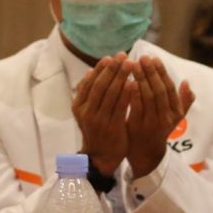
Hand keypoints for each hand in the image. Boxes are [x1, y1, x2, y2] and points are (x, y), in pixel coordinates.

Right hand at [72, 53, 134, 176]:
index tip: (111, 57)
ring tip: (131, 64)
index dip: (101, 69)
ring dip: (122, 77)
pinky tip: (134, 83)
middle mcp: (86, 111)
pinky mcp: (112, 126)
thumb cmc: (96, 130)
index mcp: (78, 106)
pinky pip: (120, 106)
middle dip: (113, 69)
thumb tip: (89, 71)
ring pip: (111, 94)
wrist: (100, 156)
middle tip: (123, 55)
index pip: (89, 82)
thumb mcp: (85, 111)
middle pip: (100, 85)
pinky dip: (127, 93)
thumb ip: (87, 93)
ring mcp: (99, 120)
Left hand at [126, 56, 194, 177]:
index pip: (169, 88)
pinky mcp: (138, 127)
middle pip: (159, 90)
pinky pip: (136, 108)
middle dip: (150, 72)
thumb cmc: (157, 129)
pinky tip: (127, 82)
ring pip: (148, 97)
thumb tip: (187, 82)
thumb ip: (182, 101)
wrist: (144, 153)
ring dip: (140, 79)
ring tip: (132, 64)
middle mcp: (166, 117)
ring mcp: (152, 123)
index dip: (162, 72)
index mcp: (175, 112)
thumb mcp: (174, 117)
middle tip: (141, 57)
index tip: (153, 57)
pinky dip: (133, 94)